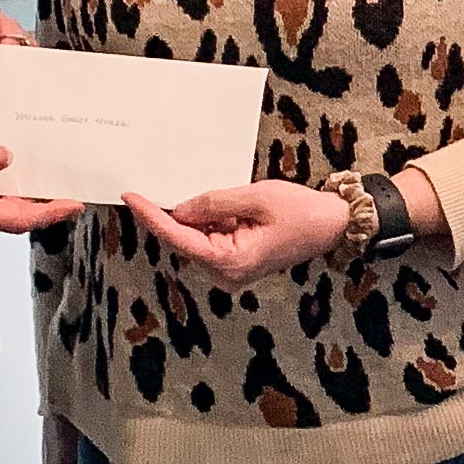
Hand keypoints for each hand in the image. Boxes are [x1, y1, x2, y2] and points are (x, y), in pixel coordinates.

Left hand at [126, 179, 350, 285]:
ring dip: (201, 217)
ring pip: (197, 240)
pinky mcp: (237, 265)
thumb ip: (212, 203)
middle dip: (179, 214)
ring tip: (234, 203)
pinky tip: (230, 209)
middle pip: (185, 240)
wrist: (333, 225)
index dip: (152, 217)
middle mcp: (227, 274)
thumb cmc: (302, 212)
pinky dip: (212, 223)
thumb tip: (179, 209)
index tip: (130, 197)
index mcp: (231, 262)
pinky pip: (211, 241)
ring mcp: (232, 272)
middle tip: (186, 188)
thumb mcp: (256, 198)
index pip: (178, 238)